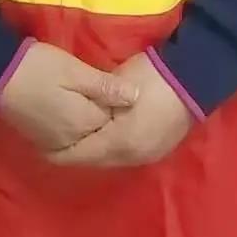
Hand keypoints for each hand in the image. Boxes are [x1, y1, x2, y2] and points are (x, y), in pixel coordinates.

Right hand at [0, 42, 138, 154]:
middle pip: (101, 134)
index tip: (126, 90)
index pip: (115, 122)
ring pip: (86, 139)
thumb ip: (105, 86)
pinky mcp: (42, 141)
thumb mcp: (74, 70)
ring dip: (94, 126)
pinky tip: (79, 114)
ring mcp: (55, 144)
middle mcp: (72, 141)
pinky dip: (78, 131)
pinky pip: (70, 142)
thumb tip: (137, 97)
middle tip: (115, 96)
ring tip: (98, 104)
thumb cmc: (38, 67)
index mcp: (83, 123)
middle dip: (110, 120)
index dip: (121, 106)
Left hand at [47, 52, 193, 168]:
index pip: (81, 154)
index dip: (61, 151)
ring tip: (77, 138)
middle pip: (95, 160)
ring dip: (94, 150)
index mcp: (121, 142)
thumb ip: (96, 101)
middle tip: (56, 141)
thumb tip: (77, 113)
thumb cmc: (151, 76)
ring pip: (111, 159)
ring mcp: (148, 156)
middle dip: (76, 152)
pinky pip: (126, 155)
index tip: (42, 145)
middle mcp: (133, 157)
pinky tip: (104, 136)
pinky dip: (111, 148)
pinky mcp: (158, 150)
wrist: (193, 77)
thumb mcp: (116, 84)